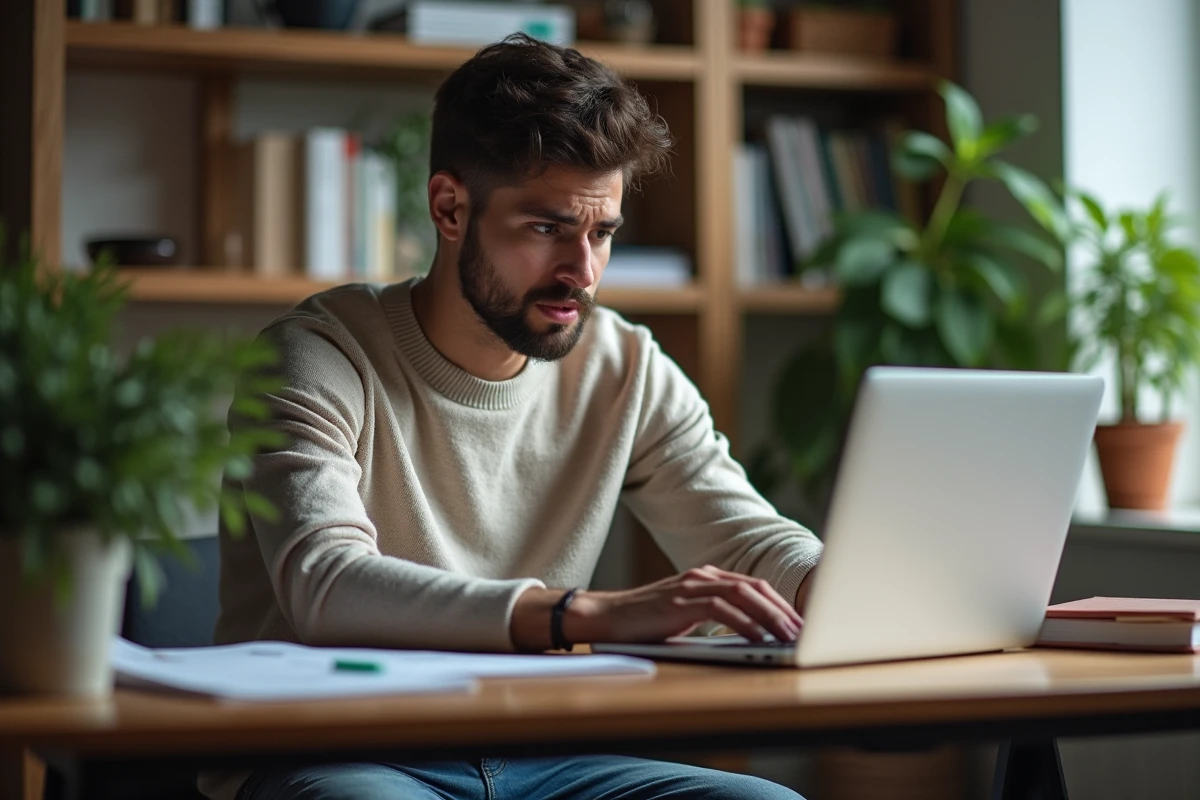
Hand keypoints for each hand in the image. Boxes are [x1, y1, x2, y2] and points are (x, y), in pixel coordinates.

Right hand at [566, 565, 802, 644]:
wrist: (604, 617)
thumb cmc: (645, 623)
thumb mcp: (686, 617)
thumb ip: (714, 619)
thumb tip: (752, 637)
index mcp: (706, 577)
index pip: (753, 587)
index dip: (780, 604)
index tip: (800, 623)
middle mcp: (702, 576)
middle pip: (754, 587)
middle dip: (783, 609)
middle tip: (804, 631)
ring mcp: (690, 586)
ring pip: (742, 595)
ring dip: (770, 616)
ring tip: (789, 636)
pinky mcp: (679, 602)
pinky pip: (720, 609)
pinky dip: (743, 623)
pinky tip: (758, 638)